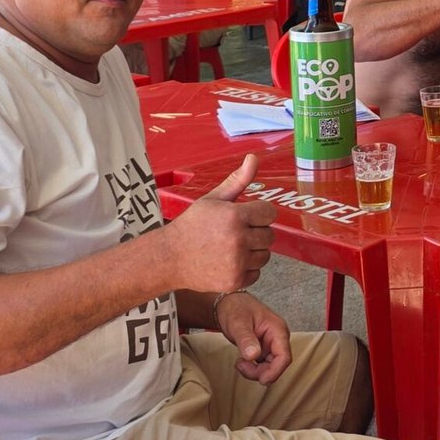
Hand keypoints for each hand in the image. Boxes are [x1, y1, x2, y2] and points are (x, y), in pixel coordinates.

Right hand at [168, 154, 275, 291]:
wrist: (169, 258)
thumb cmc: (191, 226)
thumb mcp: (213, 199)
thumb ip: (237, 180)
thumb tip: (254, 158)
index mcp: (234, 216)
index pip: (269, 213)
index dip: (259, 214)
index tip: (247, 216)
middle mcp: (238, 240)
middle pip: (270, 235)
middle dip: (256, 232)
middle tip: (236, 233)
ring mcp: (237, 263)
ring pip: (265, 255)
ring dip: (254, 251)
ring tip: (233, 247)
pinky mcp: (234, 281)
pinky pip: (257, 273)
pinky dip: (247, 269)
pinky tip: (230, 262)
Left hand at [214, 291, 292, 384]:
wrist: (229, 304)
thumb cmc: (236, 309)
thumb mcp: (238, 323)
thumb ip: (246, 340)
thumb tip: (253, 356)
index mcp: (277, 330)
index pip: (284, 356)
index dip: (275, 371)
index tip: (262, 380)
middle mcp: (278, 338)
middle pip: (278, 364)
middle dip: (260, 372)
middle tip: (241, 365)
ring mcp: (272, 344)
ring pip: (270, 367)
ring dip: (255, 371)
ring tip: (239, 363)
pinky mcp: (265, 349)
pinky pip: (263, 365)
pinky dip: (253, 368)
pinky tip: (242, 361)